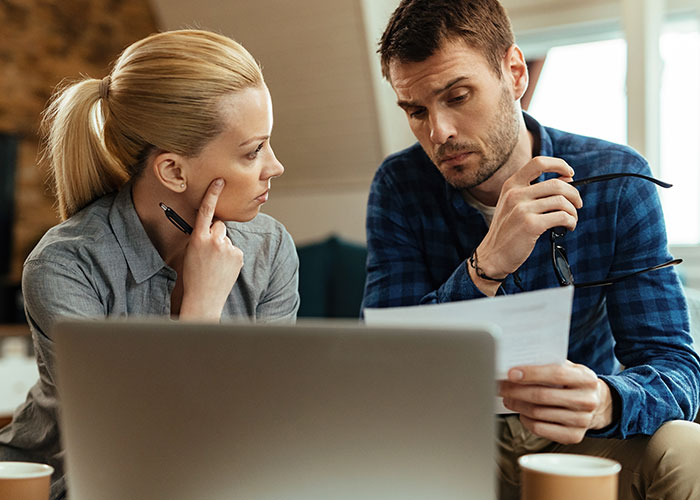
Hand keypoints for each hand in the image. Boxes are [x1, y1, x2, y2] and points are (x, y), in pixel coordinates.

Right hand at [179, 178, 243, 320]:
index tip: (220, 181)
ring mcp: (227, 248)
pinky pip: (234, 250)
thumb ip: (202, 238)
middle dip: (216, 234)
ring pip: (227, 239)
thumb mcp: (191, 253)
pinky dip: (231, 257)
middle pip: (220, 225)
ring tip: (215, 265)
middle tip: (210, 253)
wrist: (203, 298)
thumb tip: (215, 228)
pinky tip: (223, 269)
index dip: (212, 194)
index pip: (206, 211)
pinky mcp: (238, 255)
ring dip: (223, 248)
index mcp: (197, 238)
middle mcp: (214, 240)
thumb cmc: (193, 275)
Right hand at [469, 157, 582, 294]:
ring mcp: (522, 209)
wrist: (492, 256)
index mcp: (511, 185)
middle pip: (557, 184)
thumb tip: (567, 179)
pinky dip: (570, 222)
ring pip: (562, 201)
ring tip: (571, 219)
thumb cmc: (507, 231)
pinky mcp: (531, 225)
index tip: (570, 174)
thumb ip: (535, 192)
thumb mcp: (513, 205)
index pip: (539, 163)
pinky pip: (562, 217)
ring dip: (573, 211)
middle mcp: (515, 194)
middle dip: (574, 194)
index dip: (559, 165)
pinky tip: (568, 227)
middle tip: (577, 204)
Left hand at [499, 361, 613, 443]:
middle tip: (501, 387)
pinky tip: (521, 412)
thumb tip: (516, 366)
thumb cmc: (574, 382)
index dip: (531, 374)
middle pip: (543, 396)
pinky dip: (525, 420)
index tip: (511, 373)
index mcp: (586, 379)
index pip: (556, 374)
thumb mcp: (569, 368)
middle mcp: (587, 401)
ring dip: (517, 405)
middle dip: (516, 391)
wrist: (597, 403)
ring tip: (507, 398)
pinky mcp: (573, 436)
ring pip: (538, 413)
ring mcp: (582, 421)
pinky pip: (540, 429)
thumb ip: (548, 365)